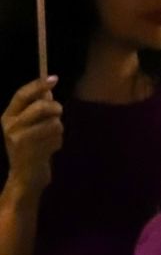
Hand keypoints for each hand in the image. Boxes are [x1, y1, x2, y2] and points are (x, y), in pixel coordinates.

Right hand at [1, 77, 61, 196]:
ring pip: (53, 122)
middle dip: (56, 108)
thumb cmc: (31, 146)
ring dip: (58, 129)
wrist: (25, 176)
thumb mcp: (28, 125)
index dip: (38, 85)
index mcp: (8, 116)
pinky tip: (48, 150)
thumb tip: (48, 89)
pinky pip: (57, 137)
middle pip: (41, 107)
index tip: (54, 78)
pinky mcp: (32, 151)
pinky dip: (58, 142)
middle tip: (58, 112)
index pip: (21, 95)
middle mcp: (10, 126)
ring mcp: (20, 139)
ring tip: (49, 139)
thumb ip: (35, 108)